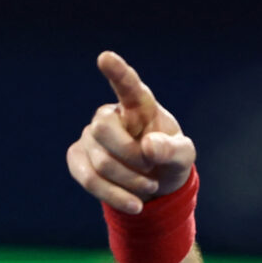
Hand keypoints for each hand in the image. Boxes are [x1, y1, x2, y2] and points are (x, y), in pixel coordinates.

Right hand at [66, 51, 196, 213]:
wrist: (154, 184)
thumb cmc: (169, 159)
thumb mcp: (183, 156)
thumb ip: (173, 150)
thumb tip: (149, 147)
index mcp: (138, 105)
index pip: (128, 85)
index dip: (117, 72)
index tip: (105, 58)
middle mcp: (110, 115)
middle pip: (103, 129)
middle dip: (131, 157)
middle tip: (152, 170)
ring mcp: (90, 136)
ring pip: (100, 162)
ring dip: (130, 182)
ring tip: (149, 186)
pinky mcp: (78, 159)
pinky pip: (89, 179)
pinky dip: (115, 196)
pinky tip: (135, 204)